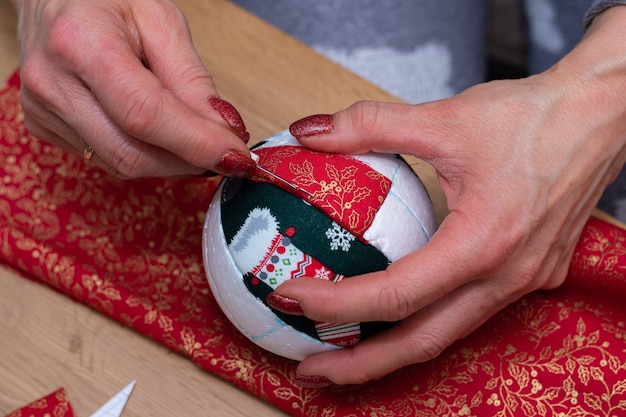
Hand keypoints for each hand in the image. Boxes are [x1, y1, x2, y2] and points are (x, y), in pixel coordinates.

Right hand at [10, 0, 254, 177]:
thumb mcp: (161, 19)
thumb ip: (192, 79)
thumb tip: (224, 131)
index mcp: (79, 43)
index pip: (145, 114)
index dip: (197, 143)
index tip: (237, 156)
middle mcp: (51, 83)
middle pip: (132, 152)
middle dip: (189, 160)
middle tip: (225, 153)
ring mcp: (41, 110)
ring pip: (121, 163)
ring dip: (170, 161)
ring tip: (192, 136)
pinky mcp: (43, 127)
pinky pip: (106, 158)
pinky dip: (144, 153)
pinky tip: (156, 131)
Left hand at [270, 6, 625, 386]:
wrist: (601, 116)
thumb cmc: (535, 117)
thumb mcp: (444, 117)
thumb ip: (369, 124)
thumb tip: (309, 131)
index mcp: (485, 242)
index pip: (396, 294)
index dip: (335, 304)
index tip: (289, 299)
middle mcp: (506, 276)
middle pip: (423, 342)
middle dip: (360, 365)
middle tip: (308, 370)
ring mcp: (521, 282)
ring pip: (447, 335)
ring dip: (391, 351)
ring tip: (341, 354)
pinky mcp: (527, 275)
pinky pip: (468, 313)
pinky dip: (424, 323)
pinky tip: (395, 314)